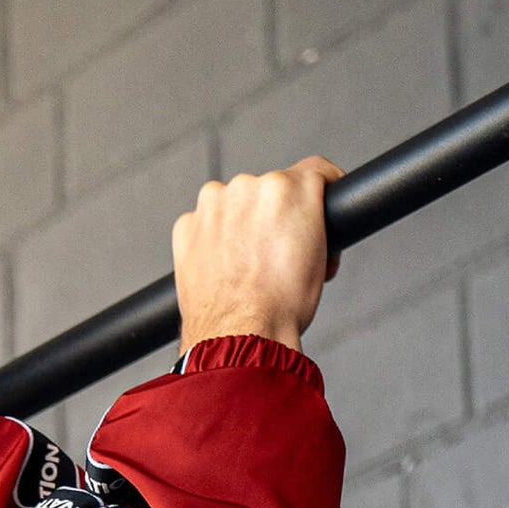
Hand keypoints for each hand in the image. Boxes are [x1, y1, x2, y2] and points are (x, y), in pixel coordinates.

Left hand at [172, 157, 342, 355]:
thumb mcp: (321, 257)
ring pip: (234, 204)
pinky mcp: (186, 226)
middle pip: (270, 190)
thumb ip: (313, 222)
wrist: (241, 336)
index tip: (316, 203)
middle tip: (279, 253)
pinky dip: (213, 240)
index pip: (314, 171)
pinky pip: (205, 224)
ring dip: (241, 225)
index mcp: (287, 188)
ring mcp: (213, 206)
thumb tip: (304, 223)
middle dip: (275, 216)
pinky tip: (224, 268)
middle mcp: (247, 187)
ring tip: (248, 265)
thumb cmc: (282, 305)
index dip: (320, 191)